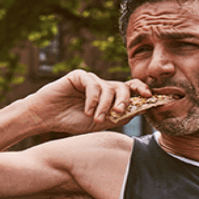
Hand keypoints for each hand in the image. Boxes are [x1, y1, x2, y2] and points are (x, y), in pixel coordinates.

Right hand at [24, 70, 152, 133]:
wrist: (46, 118)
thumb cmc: (71, 121)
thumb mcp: (100, 122)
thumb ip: (119, 116)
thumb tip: (141, 109)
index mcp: (110, 97)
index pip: (131, 90)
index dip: (143, 91)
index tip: (152, 97)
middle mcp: (103, 86)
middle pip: (124, 87)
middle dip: (125, 100)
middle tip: (120, 112)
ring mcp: (92, 79)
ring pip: (108, 88)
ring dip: (104, 105)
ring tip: (95, 118)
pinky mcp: (79, 75)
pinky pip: (93, 84)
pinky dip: (92, 99)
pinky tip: (86, 110)